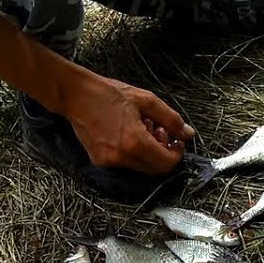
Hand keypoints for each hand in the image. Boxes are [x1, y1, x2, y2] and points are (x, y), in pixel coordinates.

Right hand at [64, 75, 195, 174]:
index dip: (176, 153)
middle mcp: (120, 157)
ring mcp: (108, 161)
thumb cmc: (107, 94)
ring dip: (148, 151)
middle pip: (154, 169)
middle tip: (158, 130)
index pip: (166, 163)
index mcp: (134, 141)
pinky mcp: (99, 161)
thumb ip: (171, 119)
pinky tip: (127, 132)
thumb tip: (188, 134)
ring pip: (140, 167)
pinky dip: (133, 152)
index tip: (176, 140)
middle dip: (162, 152)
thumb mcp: (146, 100)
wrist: (75, 95)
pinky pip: (125, 163)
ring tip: (141, 127)